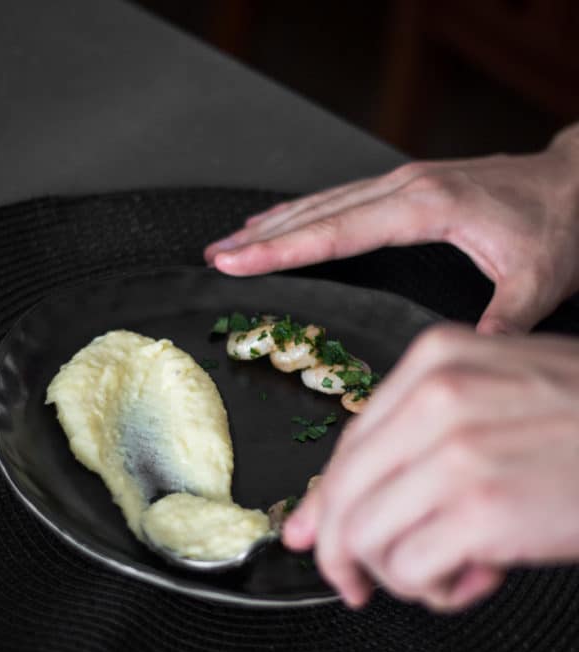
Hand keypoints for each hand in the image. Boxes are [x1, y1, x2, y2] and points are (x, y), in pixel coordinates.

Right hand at [204, 124, 578, 333]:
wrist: (578, 183)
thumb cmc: (558, 226)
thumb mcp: (537, 281)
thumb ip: (499, 322)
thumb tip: (465, 362)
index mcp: (426, 206)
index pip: (337, 230)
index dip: (282, 248)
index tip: (238, 259)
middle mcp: (408, 187)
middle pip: (318, 212)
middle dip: (262, 235)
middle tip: (215, 255)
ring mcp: (407, 182)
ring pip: (326, 201)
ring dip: (277, 221)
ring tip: (233, 240)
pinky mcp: (410, 187)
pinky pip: (345, 198)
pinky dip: (307, 212)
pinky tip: (286, 222)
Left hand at [282, 323, 578, 610]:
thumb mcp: (496, 401)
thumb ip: (415, 443)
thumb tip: (326, 512)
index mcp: (436, 360)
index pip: (347, 446)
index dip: (324, 504)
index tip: (312, 537)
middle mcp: (437, 397)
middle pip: (342, 493)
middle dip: (342, 552)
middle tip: (359, 583)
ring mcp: (457, 450)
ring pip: (364, 536)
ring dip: (398, 573)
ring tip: (448, 571)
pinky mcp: (483, 508)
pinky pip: (410, 570)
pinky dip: (433, 590)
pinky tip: (474, 577)